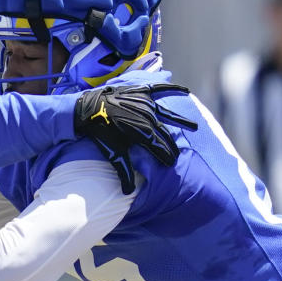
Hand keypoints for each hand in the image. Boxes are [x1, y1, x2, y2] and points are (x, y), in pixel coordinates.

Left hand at [74, 82, 198, 193]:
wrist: (86, 109)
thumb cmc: (100, 132)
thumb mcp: (112, 152)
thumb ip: (123, 170)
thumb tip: (128, 192)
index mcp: (142, 132)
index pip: (160, 146)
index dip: (167, 156)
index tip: (172, 164)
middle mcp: (147, 116)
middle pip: (164, 133)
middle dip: (171, 145)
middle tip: (178, 153)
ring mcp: (144, 103)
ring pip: (167, 114)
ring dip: (181, 120)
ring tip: (195, 127)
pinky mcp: (140, 91)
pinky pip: (159, 89)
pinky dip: (172, 88)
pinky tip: (185, 90)